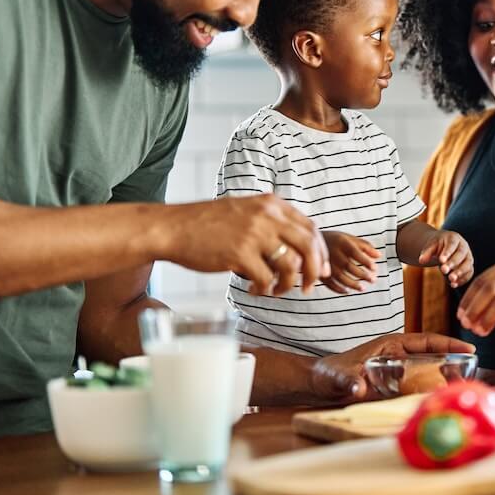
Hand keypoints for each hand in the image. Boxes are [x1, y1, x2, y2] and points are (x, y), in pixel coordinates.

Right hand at [160, 195, 328, 296]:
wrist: (172, 228)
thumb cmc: (206, 224)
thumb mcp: (245, 211)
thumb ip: (271, 223)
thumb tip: (299, 250)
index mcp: (271, 204)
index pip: (311, 228)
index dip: (320, 251)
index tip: (321, 268)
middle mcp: (267, 216)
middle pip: (309, 246)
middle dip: (314, 271)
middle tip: (309, 286)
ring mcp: (254, 234)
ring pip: (291, 265)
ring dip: (287, 284)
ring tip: (275, 290)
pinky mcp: (239, 254)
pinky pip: (266, 279)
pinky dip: (265, 289)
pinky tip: (254, 290)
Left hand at [309, 332, 475, 402]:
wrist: (321, 384)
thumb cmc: (330, 374)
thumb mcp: (338, 377)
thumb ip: (348, 381)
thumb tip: (357, 388)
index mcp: (391, 345)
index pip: (426, 341)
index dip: (448, 344)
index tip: (468, 350)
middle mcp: (399, 356)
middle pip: (433, 356)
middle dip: (454, 362)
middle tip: (472, 373)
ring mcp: (399, 371)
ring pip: (429, 372)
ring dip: (445, 378)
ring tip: (464, 389)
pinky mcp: (397, 386)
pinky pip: (419, 387)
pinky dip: (432, 393)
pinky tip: (442, 403)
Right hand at [322, 231, 379, 293]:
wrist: (310, 242)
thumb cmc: (335, 240)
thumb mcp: (349, 238)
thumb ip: (365, 246)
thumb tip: (379, 256)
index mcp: (342, 243)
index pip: (356, 253)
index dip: (366, 262)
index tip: (375, 268)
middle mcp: (333, 253)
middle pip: (349, 267)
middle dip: (362, 275)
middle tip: (373, 280)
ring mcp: (325, 264)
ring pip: (340, 277)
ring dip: (353, 284)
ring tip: (363, 288)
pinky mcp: (319, 273)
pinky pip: (329, 284)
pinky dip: (338, 289)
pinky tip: (347, 291)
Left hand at [417, 229, 473, 285]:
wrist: (444, 247)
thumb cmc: (438, 245)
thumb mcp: (431, 246)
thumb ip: (426, 252)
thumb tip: (421, 260)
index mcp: (454, 238)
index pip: (452, 244)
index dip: (447, 252)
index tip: (441, 260)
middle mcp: (464, 246)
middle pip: (461, 254)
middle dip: (453, 263)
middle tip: (444, 270)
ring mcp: (468, 257)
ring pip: (467, 264)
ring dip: (460, 272)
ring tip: (451, 279)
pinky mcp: (469, 267)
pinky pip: (469, 273)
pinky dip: (462, 280)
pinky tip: (454, 285)